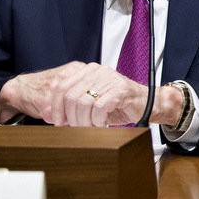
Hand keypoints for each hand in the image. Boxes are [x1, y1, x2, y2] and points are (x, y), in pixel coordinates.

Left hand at [0, 61, 177, 126]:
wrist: (147, 103)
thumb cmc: (118, 104)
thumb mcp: (91, 102)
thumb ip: (73, 104)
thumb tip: (51, 116)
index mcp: (87, 70)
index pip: (61, 84)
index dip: (56, 106)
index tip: (57, 121)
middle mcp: (96, 70)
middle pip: (70, 95)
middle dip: (70, 117)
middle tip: (76, 128)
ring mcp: (109, 78)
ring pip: (83, 103)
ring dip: (85, 121)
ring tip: (91, 127)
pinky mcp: (120, 89)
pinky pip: (99, 108)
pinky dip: (98, 121)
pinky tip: (102, 123)